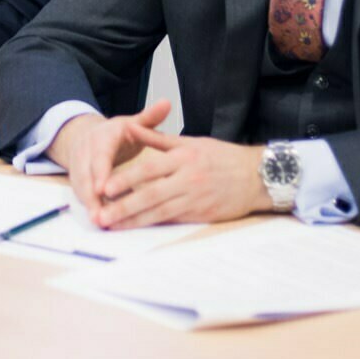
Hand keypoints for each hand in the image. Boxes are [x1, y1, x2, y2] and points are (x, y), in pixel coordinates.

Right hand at [48, 99, 172, 220]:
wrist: (85, 135)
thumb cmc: (115, 133)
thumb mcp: (131, 123)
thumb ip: (149, 118)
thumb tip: (167, 103)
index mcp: (101, 137)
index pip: (99, 155)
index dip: (100, 172)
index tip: (103, 188)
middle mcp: (85, 151)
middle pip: (86, 175)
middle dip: (92, 196)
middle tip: (101, 214)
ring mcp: (78, 166)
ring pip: (81, 188)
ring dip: (89, 205)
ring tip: (101, 222)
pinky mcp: (77, 180)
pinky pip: (82, 195)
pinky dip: (90, 207)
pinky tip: (102, 221)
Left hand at [94, 129, 271, 230]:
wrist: (257, 177)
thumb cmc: (224, 157)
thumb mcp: (192, 142)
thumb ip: (159, 139)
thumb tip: (131, 129)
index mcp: (183, 157)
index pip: (149, 169)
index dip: (126, 179)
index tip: (105, 187)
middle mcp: (187, 178)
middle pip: (150, 194)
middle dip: (123, 206)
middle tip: (102, 215)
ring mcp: (195, 199)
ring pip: (159, 211)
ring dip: (133, 220)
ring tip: (113, 225)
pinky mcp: (201, 214)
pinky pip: (173, 220)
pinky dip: (154, 225)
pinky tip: (137, 229)